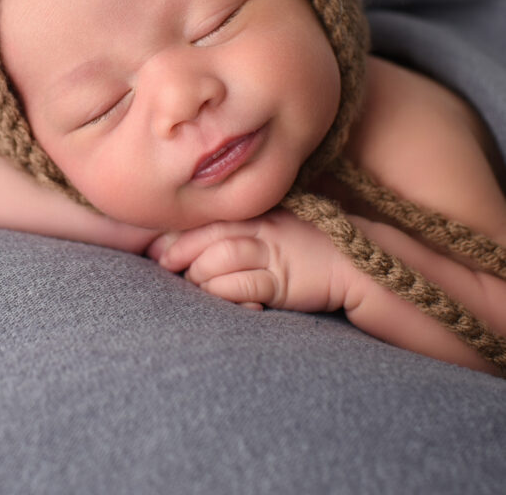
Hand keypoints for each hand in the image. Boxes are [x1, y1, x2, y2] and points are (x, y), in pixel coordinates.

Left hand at [147, 210, 346, 312]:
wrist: (352, 263)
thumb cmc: (307, 247)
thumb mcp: (275, 227)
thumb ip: (242, 231)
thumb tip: (198, 246)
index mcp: (259, 214)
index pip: (212, 221)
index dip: (182, 236)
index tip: (161, 251)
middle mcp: (263, 229)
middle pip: (211, 237)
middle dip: (182, 254)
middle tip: (166, 267)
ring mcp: (274, 254)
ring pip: (221, 259)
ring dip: (201, 275)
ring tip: (195, 285)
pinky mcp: (284, 282)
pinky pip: (244, 285)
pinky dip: (226, 294)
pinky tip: (221, 298)